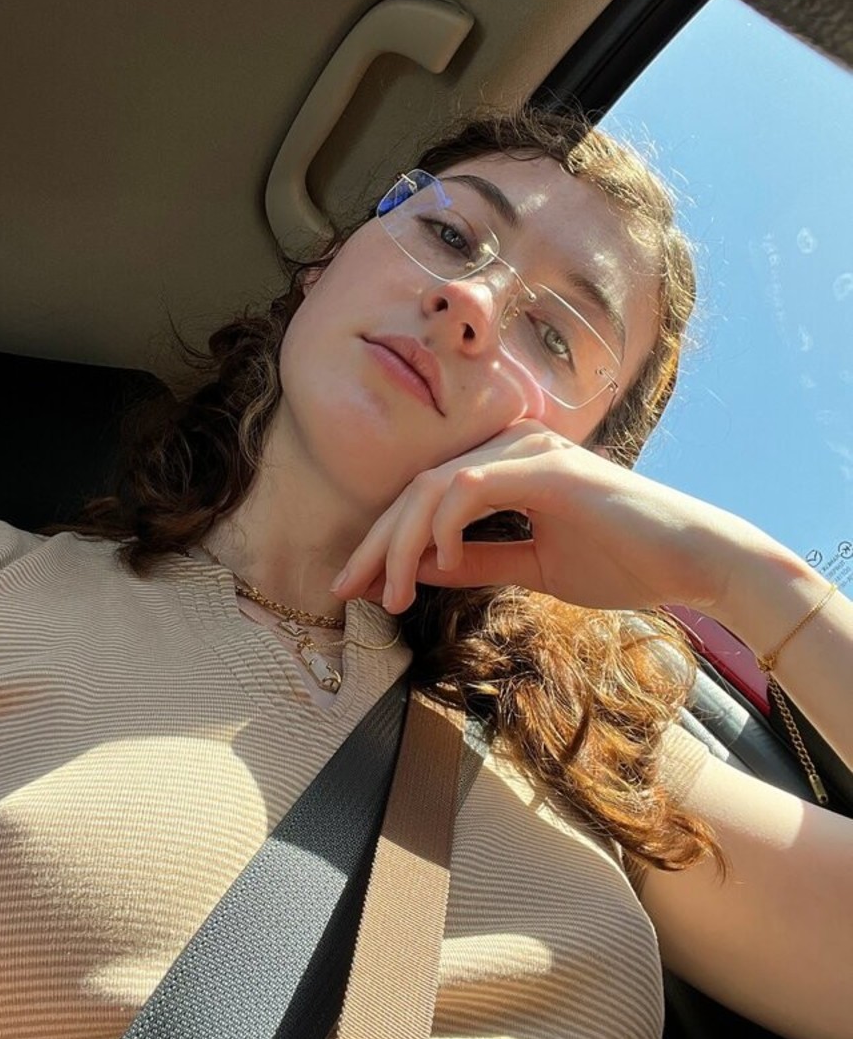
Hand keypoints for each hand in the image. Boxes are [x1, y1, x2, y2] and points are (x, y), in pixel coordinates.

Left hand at [332, 421, 763, 615]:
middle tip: (344, 590)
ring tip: (388, 593)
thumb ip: (476, 561)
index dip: (385, 541)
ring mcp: (530, 451)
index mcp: (509, 465)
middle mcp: (514, 445)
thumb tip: (417, 569)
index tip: (357, 587)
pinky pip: (470, 486)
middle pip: (418, 489)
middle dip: (376, 543)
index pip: (427, 498)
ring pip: (434, 487)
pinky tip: (435, 562)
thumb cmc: (624, 562)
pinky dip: (442, 523)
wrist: (695, 561)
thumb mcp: (533, 567)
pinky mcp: (546, 468)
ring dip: (400, 542)